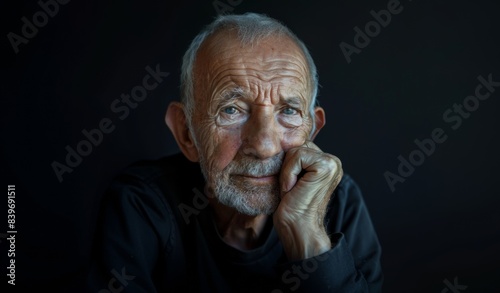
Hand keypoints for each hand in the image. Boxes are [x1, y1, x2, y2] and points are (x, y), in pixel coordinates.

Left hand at [273, 141, 342, 259]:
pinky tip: (293, 189)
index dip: (287, 165)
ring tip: (293, 190)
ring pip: (295, 150)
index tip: (291, 186)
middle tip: (292, 189)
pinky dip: (289, 174)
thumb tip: (280, 140)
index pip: (298, 146)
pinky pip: (297, 156)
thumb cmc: (291, 208)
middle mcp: (333, 161)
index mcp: (325, 163)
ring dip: (287, 172)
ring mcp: (332, 163)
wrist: (298, 230)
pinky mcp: (326, 166)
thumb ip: (294, 160)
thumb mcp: (292, 178)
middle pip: (296, 146)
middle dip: (287, 167)